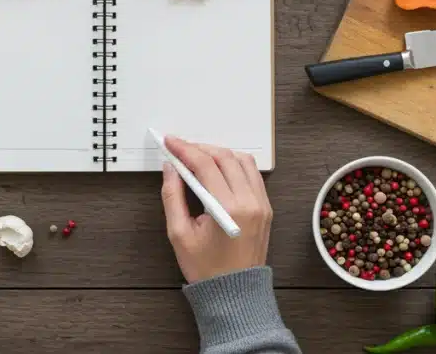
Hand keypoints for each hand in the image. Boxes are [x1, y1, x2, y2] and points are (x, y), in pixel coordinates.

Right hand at [160, 135, 272, 283]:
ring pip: (242, 160)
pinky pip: (252, 174)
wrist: (235, 294)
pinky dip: (234, 164)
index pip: (206, 165)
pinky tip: (218, 169)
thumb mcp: (179, 234)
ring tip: (198, 157)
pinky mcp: (265, 208)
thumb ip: (172, 196)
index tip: (170, 142)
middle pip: (225, 157)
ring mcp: (261, 204)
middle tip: (180, 148)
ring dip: (219, 153)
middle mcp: (250, 202)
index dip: (185, 149)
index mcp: (229, 209)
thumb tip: (170, 169)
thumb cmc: (207, 269)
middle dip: (199, 148)